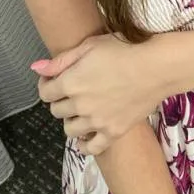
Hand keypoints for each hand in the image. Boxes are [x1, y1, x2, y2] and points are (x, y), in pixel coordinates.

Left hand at [32, 32, 165, 155]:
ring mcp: (97, 122)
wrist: (157, 66)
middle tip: (71, 90)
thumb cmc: (124, 49)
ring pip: (69, 129)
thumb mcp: (90, 46)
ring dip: (71, 119)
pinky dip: (84, 144)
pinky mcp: (113, 132)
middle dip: (59, 100)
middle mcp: (80, 105)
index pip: (45, 93)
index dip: (46, 84)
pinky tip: (87, 133)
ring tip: (81, 108)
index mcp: (71, 82)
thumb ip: (61, 60)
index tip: (53, 79)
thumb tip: (36, 68)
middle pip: (56, 111)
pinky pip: (91, 148)